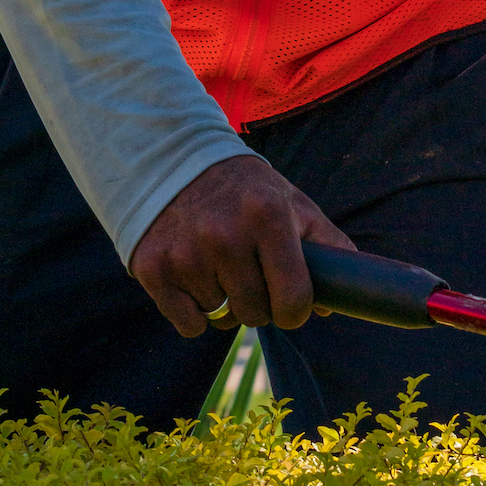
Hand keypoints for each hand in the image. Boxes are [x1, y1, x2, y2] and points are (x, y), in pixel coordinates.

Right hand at [130, 154, 355, 337]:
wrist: (173, 159)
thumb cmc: (243, 188)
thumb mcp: (291, 201)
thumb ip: (326, 245)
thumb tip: (332, 306)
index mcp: (268, 216)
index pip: (293, 299)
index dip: (296, 311)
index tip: (291, 305)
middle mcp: (225, 236)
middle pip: (256, 314)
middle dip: (259, 304)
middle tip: (249, 273)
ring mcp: (186, 254)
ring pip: (222, 319)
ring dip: (224, 301)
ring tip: (217, 263)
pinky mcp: (153, 269)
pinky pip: (190, 325)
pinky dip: (194, 312)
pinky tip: (193, 276)